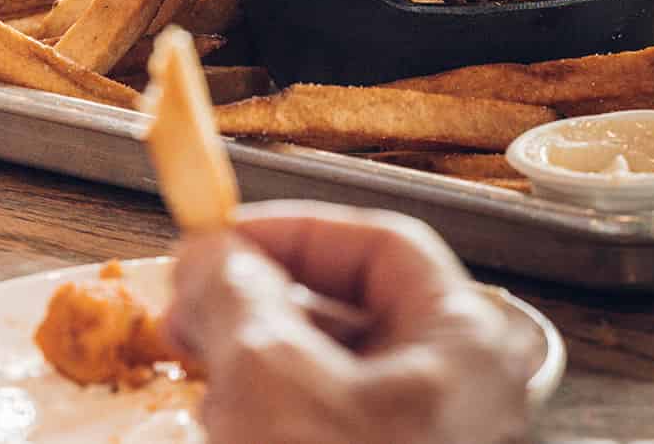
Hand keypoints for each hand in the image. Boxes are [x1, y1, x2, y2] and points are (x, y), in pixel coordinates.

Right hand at [164, 201, 536, 443]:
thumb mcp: (272, 381)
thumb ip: (238, 299)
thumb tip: (210, 255)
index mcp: (465, 342)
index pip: (382, 244)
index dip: (292, 230)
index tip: (218, 238)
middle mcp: (460, 391)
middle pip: (356, 310)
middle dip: (263, 300)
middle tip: (188, 305)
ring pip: (334, 374)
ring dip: (256, 358)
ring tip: (191, 366)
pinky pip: (325, 428)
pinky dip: (269, 414)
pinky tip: (222, 420)